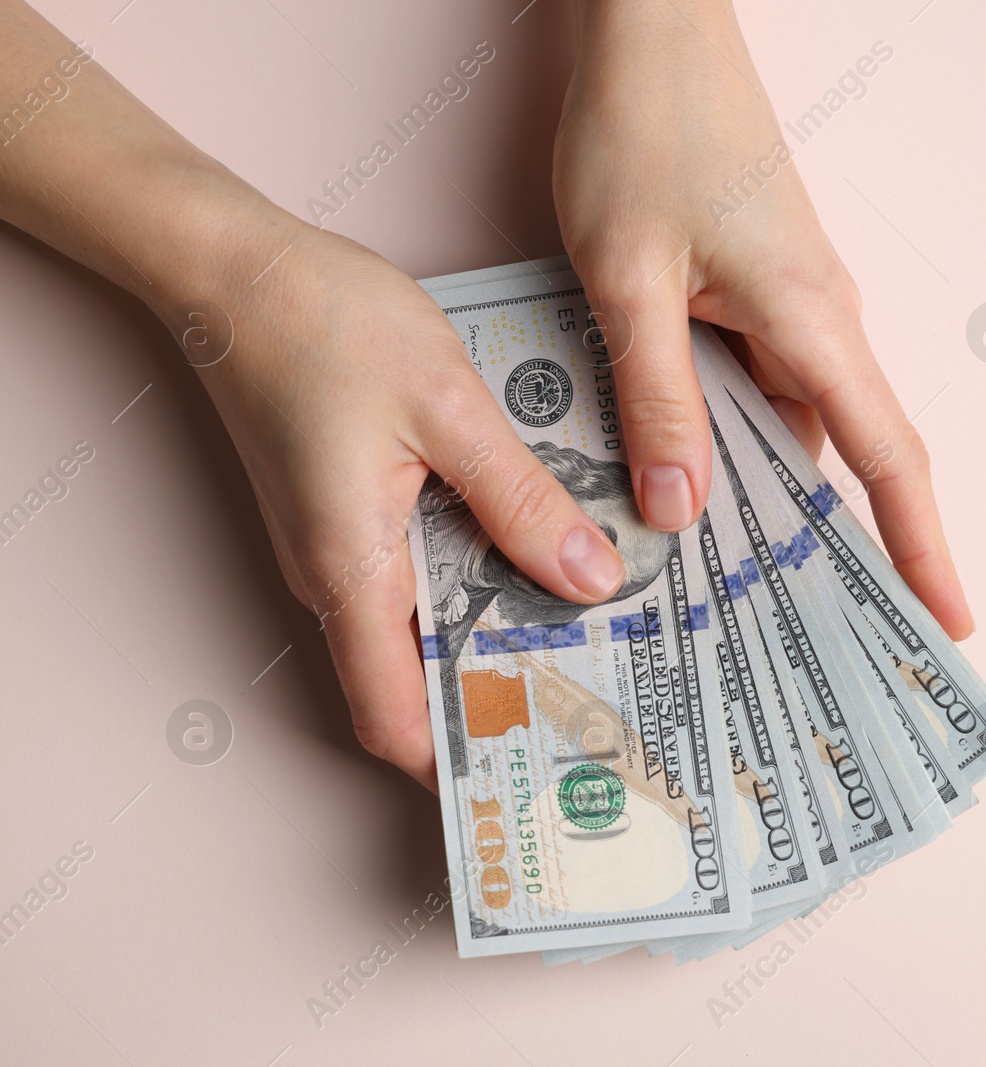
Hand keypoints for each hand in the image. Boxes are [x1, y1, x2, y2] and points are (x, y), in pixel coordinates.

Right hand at [178, 214, 630, 787]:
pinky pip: (417, 574)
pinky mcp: (349, 510)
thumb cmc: (328, 325)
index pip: (394, 720)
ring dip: (496, 636)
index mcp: (352, 570)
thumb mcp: (450, 410)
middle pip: (418, 683)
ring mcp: (339, 544)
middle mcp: (337, 575)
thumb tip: (591, 580)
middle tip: (596, 699)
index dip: (460, 764)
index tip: (536, 773)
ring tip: (592, 633)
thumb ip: (522, 501)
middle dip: (501, 700)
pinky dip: (477, 582)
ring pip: (423, 627)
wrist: (235, 267)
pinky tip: (541, 554)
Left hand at [554, 0, 973, 637]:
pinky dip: (738, 447)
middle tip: (821, 640)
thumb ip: (656, 399)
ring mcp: (794, 307)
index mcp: (812, 321)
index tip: (947, 620)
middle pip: (855, 457)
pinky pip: (762, 391)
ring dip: (778, 502)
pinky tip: (690, 489)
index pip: (888, 458)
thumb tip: (679, 509)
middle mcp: (821, 321)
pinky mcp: (760, 293)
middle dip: (848, 550)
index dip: (921, 548)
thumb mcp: (628, 281)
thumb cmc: (645, 134)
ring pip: (800, 428)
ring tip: (741, 590)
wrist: (650, 31)